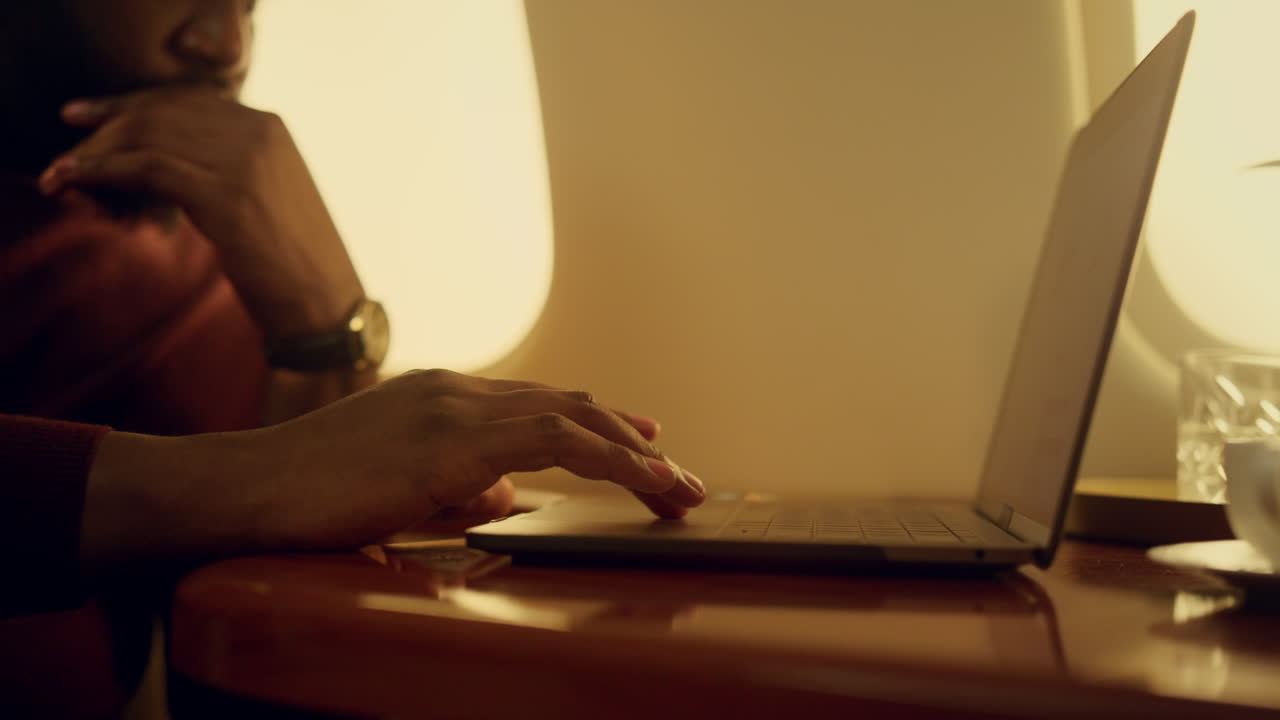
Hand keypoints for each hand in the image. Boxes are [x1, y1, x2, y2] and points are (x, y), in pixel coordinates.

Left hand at [39, 88, 361, 339]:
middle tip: (71, 133)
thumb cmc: (294, 261)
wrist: (325, 304)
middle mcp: (260, 133)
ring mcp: (246, 162)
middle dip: (110, 120)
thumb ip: (232, 164)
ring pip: (150, 134)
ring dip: (98, 149)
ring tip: (65, 168)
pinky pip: (149, 168)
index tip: (98, 115)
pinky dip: (105, 171)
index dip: (137, 102)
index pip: (189, 98)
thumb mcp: (269, 195)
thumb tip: (169, 160)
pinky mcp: (227, 196)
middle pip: (164, 110)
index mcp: (272, 127)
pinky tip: (80, 180)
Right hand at [82, 370, 704, 566]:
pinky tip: (644, 478)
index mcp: (445, 398)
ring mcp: (455, 407)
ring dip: (636, 453)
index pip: (540, 404)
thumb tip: (507, 501)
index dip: (599, 423)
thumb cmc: (312, 496)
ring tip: (680, 488)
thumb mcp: (400, 488)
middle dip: (632, 440)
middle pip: (568, 406)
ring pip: (572, 417)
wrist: (248, 489)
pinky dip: (609, 457)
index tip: (645, 445)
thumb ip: (459, 488)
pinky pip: (553, 440)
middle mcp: (458, 390)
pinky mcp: (451, 439)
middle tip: (680, 477)